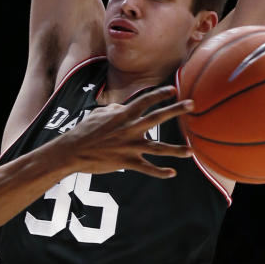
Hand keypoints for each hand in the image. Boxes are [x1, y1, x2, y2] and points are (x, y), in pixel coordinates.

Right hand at [61, 85, 193, 177]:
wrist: (72, 151)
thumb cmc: (84, 131)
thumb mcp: (98, 114)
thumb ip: (114, 109)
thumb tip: (122, 106)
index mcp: (123, 115)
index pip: (145, 101)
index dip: (160, 94)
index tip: (173, 89)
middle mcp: (130, 129)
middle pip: (158, 117)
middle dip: (176, 110)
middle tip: (192, 104)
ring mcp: (129, 146)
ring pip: (158, 148)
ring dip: (176, 150)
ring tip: (191, 150)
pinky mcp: (126, 162)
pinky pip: (147, 168)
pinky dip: (160, 172)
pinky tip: (172, 173)